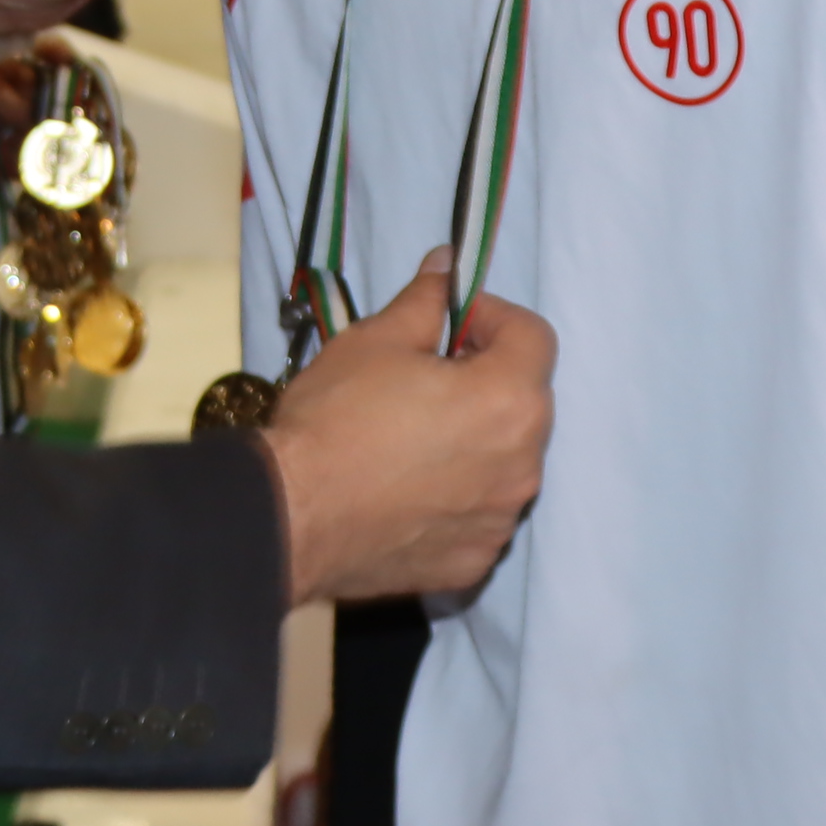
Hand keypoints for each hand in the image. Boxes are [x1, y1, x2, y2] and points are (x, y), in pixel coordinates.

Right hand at [258, 252, 551, 605]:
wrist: (292, 516)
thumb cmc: (336, 417)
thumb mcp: (376, 339)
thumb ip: (426, 301)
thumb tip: (448, 265)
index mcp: (509, 399)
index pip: (534, 337)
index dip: (492, 317)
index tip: (449, 324)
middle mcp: (524, 464)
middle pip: (524, 401)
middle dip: (486, 379)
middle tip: (425, 377)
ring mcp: (501, 520)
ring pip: (504, 461)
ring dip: (475, 440)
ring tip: (412, 438)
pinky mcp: (474, 560)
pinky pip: (479, 514)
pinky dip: (456, 496)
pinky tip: (406, 491)